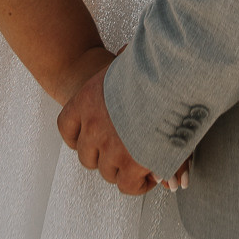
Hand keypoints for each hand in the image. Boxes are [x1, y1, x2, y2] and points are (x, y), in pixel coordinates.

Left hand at [57, 63, 156, 195]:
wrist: (171, 72)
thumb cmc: (150, 66)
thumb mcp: (125, 65)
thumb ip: (120, 67)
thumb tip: (125, 53)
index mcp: (86, 99)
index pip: (66, 127)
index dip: (77, 137)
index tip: (90, 138)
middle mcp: (93, 125)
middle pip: (87, 156)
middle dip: (106, 156)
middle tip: (124, 150)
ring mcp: (110, 145)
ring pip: (108, 172)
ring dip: (124, 169)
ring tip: (142, 161)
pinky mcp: (131, 162)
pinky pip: (128, 185)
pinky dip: (139, 183)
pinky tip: (152, 174)